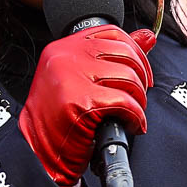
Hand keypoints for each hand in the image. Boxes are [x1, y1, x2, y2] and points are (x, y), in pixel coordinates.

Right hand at [19, 25, 155, 186]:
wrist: (37, 152)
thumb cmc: (58, 118)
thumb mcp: (81, 78)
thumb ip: (112, 56)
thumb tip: (148, 37)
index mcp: (65, 47)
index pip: (113, 34)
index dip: (137, 53)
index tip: (143, 74)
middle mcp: (66, 57)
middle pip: (125, 55)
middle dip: (141, 80)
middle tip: (138, 100)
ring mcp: (72, 78)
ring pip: (129, 79)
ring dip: (139, 101)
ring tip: (133, 115)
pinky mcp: (80, 102)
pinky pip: (124, 103)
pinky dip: (135, 116)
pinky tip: (131, 125)